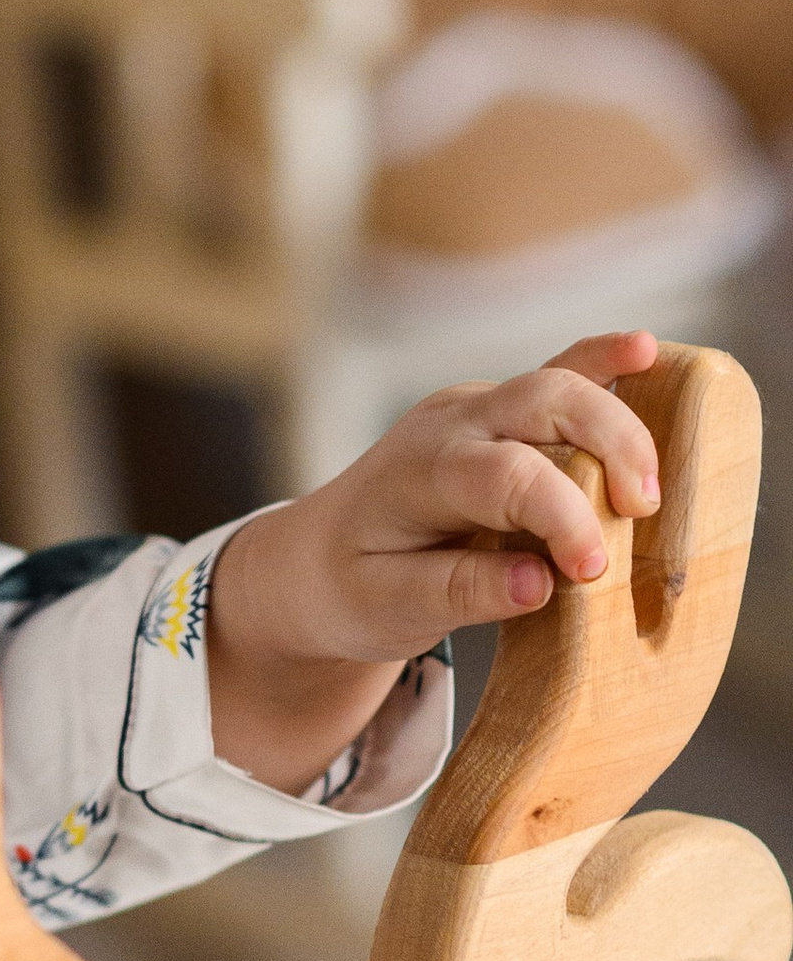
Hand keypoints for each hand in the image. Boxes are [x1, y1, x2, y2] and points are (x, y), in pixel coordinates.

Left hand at [207, 329, 662, 793]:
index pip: (507, 476)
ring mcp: (476, 410)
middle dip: (609, 446)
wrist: (311, 558)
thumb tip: (541, 582)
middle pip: (545, 402)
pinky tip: (644, 351)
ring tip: (649, 488)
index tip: (591, 573)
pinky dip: (601, 365)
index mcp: (420, 472)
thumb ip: (461, 592)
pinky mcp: (499, 414)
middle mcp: (450, 425)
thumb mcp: (388, 609)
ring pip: (558, 383)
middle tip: (641, 513)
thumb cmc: (350, 588)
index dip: (563, 518)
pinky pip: (556, 376)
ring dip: (617, 423)